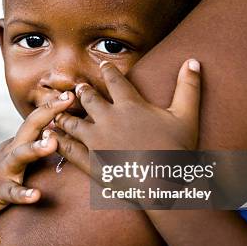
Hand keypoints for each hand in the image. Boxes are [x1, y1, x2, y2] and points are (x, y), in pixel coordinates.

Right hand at [0, 91, 75, 219]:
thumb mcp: (12, 155)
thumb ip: (32, 144)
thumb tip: (59, 133)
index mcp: (17, 143)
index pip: (36, 120)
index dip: (53, 106)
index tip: (72, 94)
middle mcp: (11, 152)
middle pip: (29, 128)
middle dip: (48, 113)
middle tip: (68, 101)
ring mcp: (4, 170)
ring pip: (20, 156)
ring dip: (36, 148)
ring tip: (53, 144)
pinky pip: (12, 192)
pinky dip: (23, 194)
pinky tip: (36, 196)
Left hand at [52, 59, 201, 174]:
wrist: (164, 185)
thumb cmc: (178, 151)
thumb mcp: (187, 115)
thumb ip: (189, 86)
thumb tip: (195, 60)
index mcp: (129, 105)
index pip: (115, 80)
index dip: (108, 71)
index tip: (103, 65)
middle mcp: (108, 118)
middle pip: (89, 99)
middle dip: (83, 91)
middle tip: (77, 87)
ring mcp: (95, 140)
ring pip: (73, 122)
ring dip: (65, 115)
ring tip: (57, 111)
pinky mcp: (89, 161)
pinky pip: (68, 148)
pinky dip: (58, 141)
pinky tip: (51, 137)